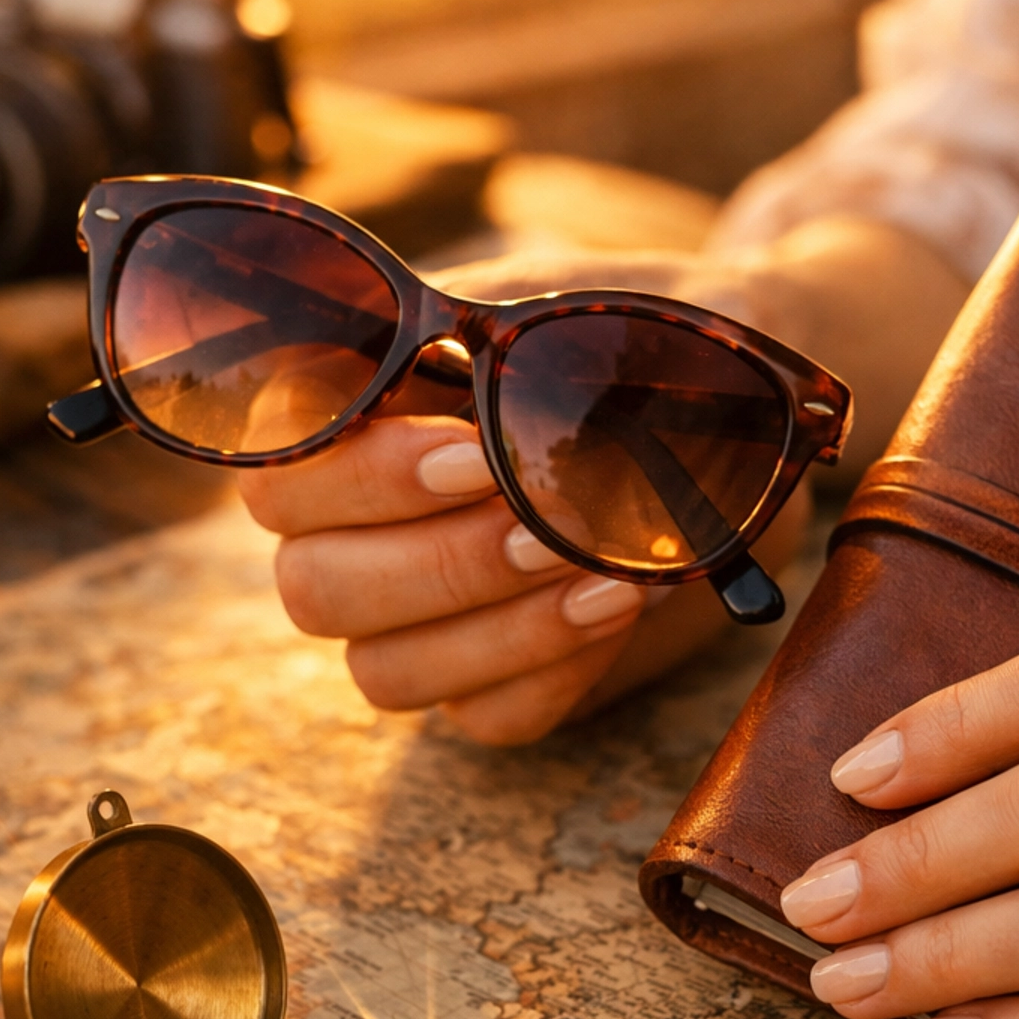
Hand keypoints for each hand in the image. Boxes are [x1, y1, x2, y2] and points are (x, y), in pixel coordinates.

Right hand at [237, 242, 811, 744]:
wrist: (741, 403)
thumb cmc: (638, 334)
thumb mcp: (588, 301)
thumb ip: (525, 320)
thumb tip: (496, 344)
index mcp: (349, 425)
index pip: (278, 469)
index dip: (359, 476)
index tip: (472, 455)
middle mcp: (357, 535)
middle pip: (314, 586)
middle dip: (436, 561)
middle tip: (542, 525)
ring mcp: (420, 625)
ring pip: (386, 672)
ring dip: (494, 629)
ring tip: (604, 574)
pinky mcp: (495, 686)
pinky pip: (489, 717)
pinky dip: (555, 671)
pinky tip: (623, 607)